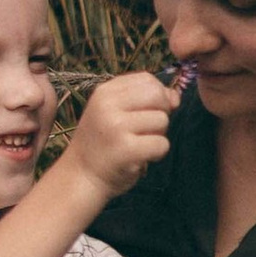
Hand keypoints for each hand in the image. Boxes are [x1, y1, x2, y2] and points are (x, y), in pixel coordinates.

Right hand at [65, 73, 177, 202]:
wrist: (80, 177)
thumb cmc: (102, 144)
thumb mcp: (113, 112)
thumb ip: (143, 99)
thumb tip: (175, 97)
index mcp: (104, 92)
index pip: (147, 79)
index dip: (158, 94)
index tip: (149, 112)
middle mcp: (108, 105)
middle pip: (157, 95)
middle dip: (162, 112)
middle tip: (148, 130)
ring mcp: (116, 127)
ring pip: (162, 120)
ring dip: (158, 135)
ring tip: (139, 145)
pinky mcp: (126, 149)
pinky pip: (161, 144)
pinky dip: (157, 154)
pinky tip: (141, 158)